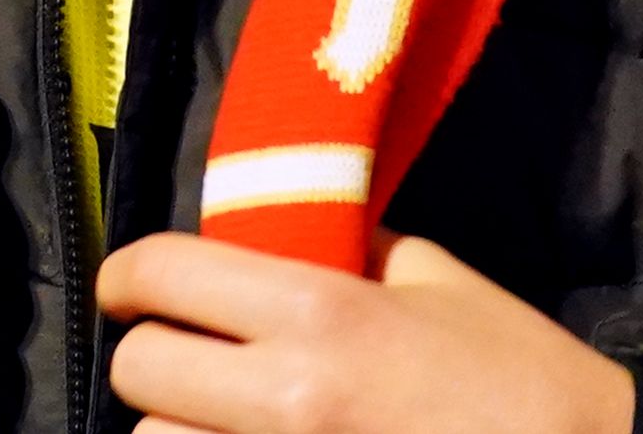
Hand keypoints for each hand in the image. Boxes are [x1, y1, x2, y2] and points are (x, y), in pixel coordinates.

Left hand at [99, 230, 635, 433]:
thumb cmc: (515, 372)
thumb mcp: (431, 278)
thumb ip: (339, 248)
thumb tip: (270, 229)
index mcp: (319, 311)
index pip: (161, 276)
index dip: (127, 276)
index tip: (130, 287)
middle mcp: (290, 396)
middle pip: (139, 373)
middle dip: (154, 361)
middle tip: (188, 358)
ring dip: (181, 431)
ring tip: (223, 420)